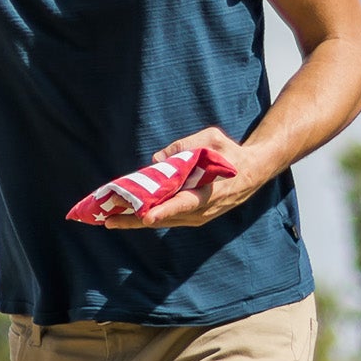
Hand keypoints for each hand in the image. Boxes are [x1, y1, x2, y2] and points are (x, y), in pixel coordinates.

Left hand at [100, 126, 268, 230]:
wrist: (253, 171)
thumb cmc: (230, 153)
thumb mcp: (212, 140)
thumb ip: (185, 146)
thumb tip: (157, 158)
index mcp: (210, 192)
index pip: (184, 203)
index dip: (164, 211)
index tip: (146, 216)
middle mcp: (202, 210)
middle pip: (165, 217)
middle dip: (135, 219)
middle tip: (107, 220)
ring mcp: (197, 217)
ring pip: (162, 221)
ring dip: (134, 221)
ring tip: (107, 219)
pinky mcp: (192, 218)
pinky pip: (166, 219)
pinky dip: (146, 217)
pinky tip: (124, 216)